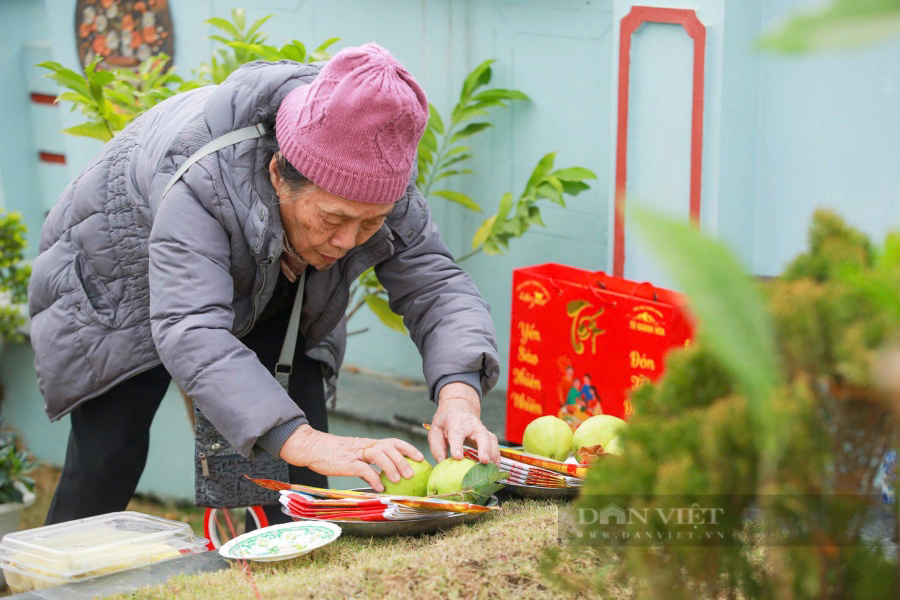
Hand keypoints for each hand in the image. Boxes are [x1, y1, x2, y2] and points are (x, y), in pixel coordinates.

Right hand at [279, 425, 423, 491]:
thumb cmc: (333, 454)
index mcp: (369, 444)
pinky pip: (363, 469)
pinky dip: (373, 477)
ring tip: (399, 479)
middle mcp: (365, 446)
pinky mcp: (347, 462)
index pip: (393, 442)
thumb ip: (367, 466)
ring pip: (379, 455)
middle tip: (412, 473)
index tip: (420, 457)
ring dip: (391, 467)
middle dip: (403, 459)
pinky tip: (379, 487)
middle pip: (390, 447)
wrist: (313, 448)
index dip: (408, 448)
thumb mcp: (353, 457)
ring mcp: (356, 453)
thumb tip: (379, 479)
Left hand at [428, 382, 499, 464]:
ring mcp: (482, 430)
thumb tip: (442, 462)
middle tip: (484, 461)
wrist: (458, 409)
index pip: (457, 434)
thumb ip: (436, 446)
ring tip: (491, 469)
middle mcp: (472, 425)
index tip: (458, 457)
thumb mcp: (435, 429)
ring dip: (493, 455)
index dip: (457, 446)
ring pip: (491, 440)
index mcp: (456, 422)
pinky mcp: (488, 436)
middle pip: (482, 434)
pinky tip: (495, 468)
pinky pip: (495, 446)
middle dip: (484, 448)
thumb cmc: (446, 421)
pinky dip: (497, 458)